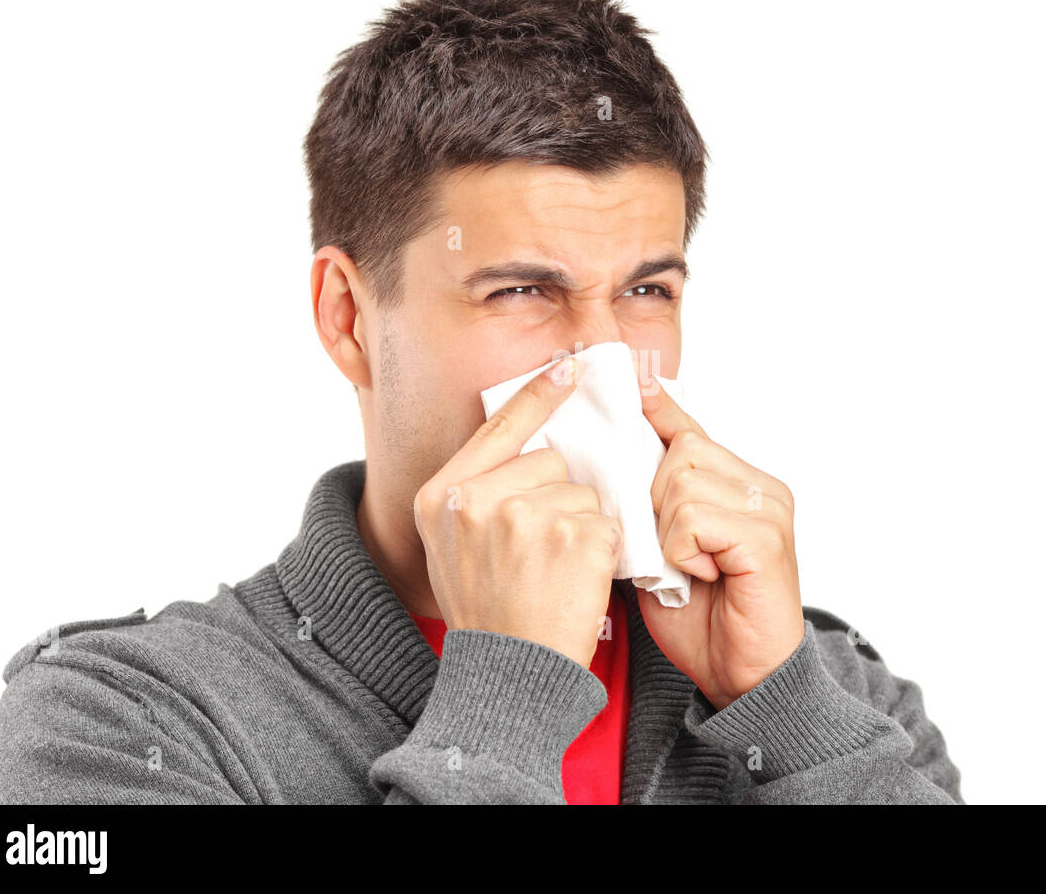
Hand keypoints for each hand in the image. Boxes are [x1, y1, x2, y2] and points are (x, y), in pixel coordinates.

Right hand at [413, 357, 622, 669]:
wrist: (508, 677)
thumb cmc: (488, 613)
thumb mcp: (454, 547)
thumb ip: (479, 494)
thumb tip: (534, 449)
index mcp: (441, 496)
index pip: (498, 427)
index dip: (538, 395)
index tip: (570, 367)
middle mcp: (476, 498)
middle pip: (548, 462)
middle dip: (557, 498)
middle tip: (538, 553)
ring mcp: (524, 515)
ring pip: (580, 493)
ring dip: (579, 528)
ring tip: (552, 574)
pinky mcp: (570, 535)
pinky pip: (605, 523)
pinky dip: (602, 552)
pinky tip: (574, 582)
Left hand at [635, 367, 805, 709]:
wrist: (743, 676)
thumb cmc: (702, 617)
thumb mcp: (662, 550)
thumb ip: (650, 504)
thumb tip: (610, 463)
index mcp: (738, 483)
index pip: (690, 429)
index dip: (658, 405)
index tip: (631, 373)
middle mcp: (762, 486)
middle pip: (682, 451)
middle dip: (655, 499)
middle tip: (669, 549)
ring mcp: (769, 509)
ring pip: (684, 481)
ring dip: (668, 531)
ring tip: (688, 567)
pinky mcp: (766, 538)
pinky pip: (696, 517)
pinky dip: (684, 550)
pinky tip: (701, 576)